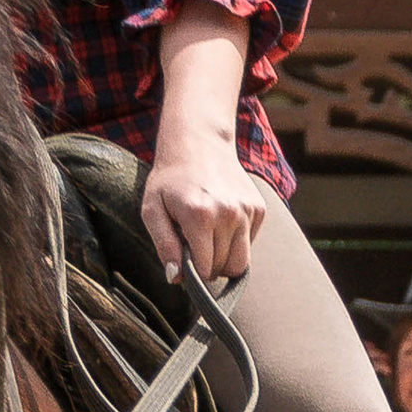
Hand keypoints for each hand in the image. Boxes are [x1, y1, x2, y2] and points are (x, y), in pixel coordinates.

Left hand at [143, 0, 266, 284]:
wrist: (198, 133)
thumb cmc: (166, 174)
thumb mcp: (150, 207)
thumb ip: (162, 243)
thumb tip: (175, 278)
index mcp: (195, 213)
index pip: (205, 272)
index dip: (194, 278)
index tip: (185, 273)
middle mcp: (225, 211)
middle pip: (226, 271)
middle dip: (209, 266)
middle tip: (191, 245)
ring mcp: (247, 209)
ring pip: (242, 260)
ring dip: (223, 254)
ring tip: (202, 229)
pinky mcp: (260, 207)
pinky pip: (251, 243)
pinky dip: (236, 239)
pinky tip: (218, 215)